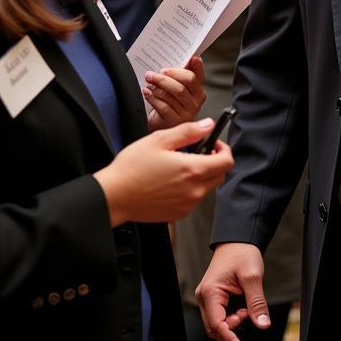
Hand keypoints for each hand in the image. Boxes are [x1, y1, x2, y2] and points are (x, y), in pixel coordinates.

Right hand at [93, 119, 231, 225]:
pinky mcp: (177, 214)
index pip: (226, 161)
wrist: (113, 196)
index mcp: (192, 170)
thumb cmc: (131, 169)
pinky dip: (189, 189)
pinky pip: (192, 199)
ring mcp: (186, 205)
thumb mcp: (160, 140)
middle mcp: (193, 191)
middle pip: (219, 175)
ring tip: (178, 166)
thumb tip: (207, 125)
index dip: (223, 149)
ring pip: (206, 188)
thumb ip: (189, 131)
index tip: (213, 144)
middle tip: (196, 152)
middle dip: (213, 161)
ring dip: (200, 176)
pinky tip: (171, 181)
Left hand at [144, 55, 206, 130]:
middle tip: (156, 72)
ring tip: (149, 80)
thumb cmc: (167, 104)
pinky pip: (163, 106)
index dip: (198, 66)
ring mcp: (186, 112)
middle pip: (186, 82)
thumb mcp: (174, 89)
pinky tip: (147, 92)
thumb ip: (178, 76)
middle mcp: (195, 102)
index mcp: (198, 91)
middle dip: (169, 74)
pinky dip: (153, 97)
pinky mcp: (175, 121)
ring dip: (158, 85)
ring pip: (173, 94)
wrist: (160, 125)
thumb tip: (178, 59)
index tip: (192, 58)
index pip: (199, 75)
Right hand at [198, 243, 269, 340]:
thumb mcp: (253, 277)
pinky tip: (242, 309)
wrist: (237, 240)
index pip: (216, 324)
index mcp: (210, 292)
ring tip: (246, 310)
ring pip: (214, 323)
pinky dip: (229, 318)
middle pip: (212, 327)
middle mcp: (203, 296)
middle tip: (248, 316)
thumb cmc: (243, 254)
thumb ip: (257, 302)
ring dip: (230, 324)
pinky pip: (217, 315)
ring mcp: (206, 296)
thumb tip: (263, 324)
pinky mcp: (211, 296)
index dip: (228, 338)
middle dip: (230, 330)